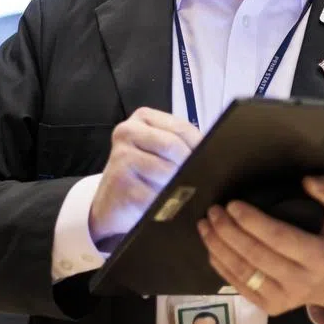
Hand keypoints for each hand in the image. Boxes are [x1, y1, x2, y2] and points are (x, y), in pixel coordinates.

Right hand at [89, 107, 201, 243]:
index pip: (182, 127)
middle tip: (195, 179)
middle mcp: (127, 131)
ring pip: (166, 172)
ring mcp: (120, 157)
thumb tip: (212, 151)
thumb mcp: (160, 150)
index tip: (210, 159)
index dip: (199, 146)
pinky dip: (165, 203)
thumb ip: (182, 143)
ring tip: (176, 192)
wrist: (111, 201)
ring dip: (177, 186)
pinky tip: (164, 205)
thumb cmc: (142, 173)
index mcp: (143, 118)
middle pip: (173, 146)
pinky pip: (155, 194)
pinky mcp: (120, 184)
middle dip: (188, 166)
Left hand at [198, 175, 323, 316]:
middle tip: (213, 211)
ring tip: (205, 225)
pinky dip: (221, 265)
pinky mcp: (270, 308)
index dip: (252, 221)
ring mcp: (284, 299)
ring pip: (243, 272)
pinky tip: (211, 246)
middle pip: (255, 255)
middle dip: (228, 231)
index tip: (232, 204)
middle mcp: (301, 282)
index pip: (279, 237)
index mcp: (320, 257)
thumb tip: (307, 181)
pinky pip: (239, 286)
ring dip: (218, 247)